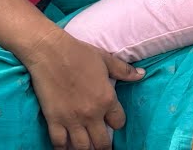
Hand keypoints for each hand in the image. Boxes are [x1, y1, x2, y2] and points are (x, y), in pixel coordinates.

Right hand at [21, 25, 144, 149]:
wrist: (50, 51)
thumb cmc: (79, 53)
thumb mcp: (106, 60)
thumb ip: (124, 71)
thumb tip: (141, 75)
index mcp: (107, 99)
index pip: (118, 122)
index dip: (116, 123)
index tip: (112, 122)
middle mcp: (92, 114)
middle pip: (102, 142)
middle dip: (104, 146)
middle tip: (102, 145)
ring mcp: (72, 119)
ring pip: (82, 147)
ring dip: (87, 149)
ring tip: (88, 148)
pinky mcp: (54, 120)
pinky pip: (59, 143)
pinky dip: (63, 149)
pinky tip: (66, 149)